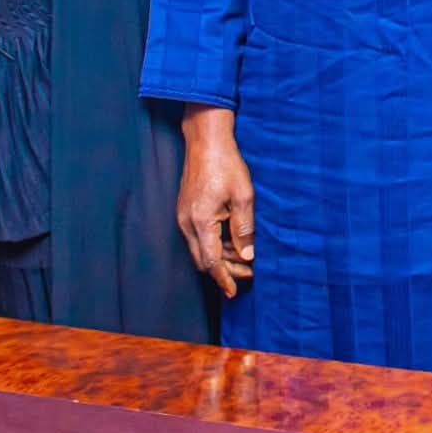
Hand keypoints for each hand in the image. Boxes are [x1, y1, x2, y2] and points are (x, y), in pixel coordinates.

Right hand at [176, 105, 255, 297]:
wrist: (205, 140)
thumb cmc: (226, 164)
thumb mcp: (243, 195)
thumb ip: (244, 228)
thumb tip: (247, 255)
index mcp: (201, 221)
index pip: (211, 261)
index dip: (224, 279)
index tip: (235, 292)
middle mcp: (186, 223)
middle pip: (203, 260)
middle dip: (224, 271)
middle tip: (247, 275)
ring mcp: (183, 216)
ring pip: (200, 249)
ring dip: (220, 257)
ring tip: (244, 258)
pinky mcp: (185, 210)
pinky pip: (198, 237)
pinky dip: (214, 244)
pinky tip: (231, 242)